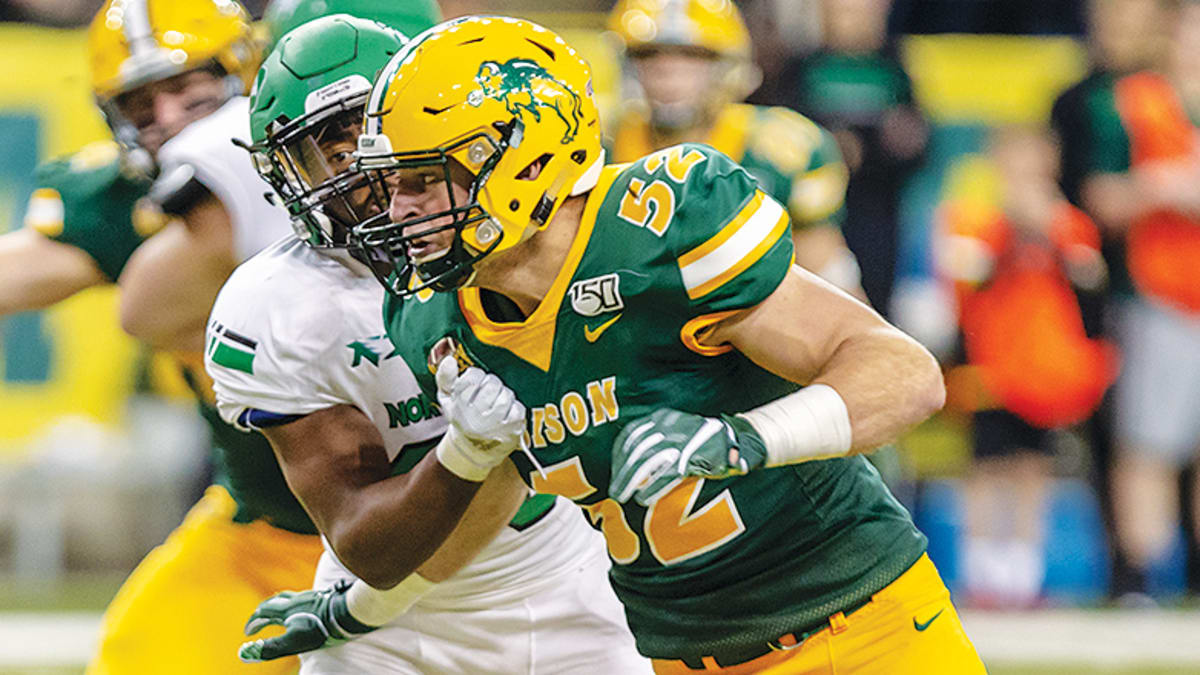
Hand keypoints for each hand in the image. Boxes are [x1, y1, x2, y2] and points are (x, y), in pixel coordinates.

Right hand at [239, 580, 373, 662]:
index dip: (253, 623)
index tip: (247, 633)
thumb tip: (244, 654)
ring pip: (290, 598)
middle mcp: (296, 599)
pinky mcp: (324, 597)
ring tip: (280, 611)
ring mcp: (311, 596)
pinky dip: (297, 604)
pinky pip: (305, 598)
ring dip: (280, 604)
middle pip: (275, 601)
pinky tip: (306, 609)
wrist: (349, 611)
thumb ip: (270, 648)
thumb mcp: (293, 642)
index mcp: (285, 609)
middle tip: (259, 619)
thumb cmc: (321, 628)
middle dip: (264, 610)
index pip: (262, 612)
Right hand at [434, 355, 525, 480]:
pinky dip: (514, 408)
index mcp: (459, 408)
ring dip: (503, 395)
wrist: (474, 450)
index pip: (473, 378)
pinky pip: (518, 408)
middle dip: (491, 385)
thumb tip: (449, 360)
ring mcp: (495, 426)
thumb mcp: (447, 399)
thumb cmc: (462, 418)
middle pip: (492, 384)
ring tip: (496, 403)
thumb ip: (444, 377)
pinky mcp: (512, 432)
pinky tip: (506, 414)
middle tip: (487, 394)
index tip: (474, 384)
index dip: (476, 376)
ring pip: (506, 395)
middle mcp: (476, 419)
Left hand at [610, 409, 765, 505]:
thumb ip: (655, 441)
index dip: (619, 453)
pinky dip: (653, 487)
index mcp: (664, 417)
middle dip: (622, 472)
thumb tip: (627, 462)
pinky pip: (667, 474)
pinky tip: (643, 498)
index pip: (632, 432)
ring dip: (631, 481)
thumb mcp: (676, 431)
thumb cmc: (701, 441)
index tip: (614, 469)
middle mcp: (671, 425)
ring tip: (622, 496)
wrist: (737, 439)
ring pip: (648, 461)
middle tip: (614, 491)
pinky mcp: (694, 456)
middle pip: (637, 449)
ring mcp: (683, 440)